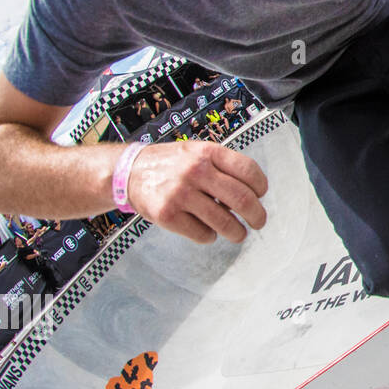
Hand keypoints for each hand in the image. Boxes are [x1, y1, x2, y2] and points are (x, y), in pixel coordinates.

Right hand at [127, 141, 267, 244]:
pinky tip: (208, 231)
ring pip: (224, 221)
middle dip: (256, 215)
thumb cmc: (171, 164)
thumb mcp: (198, 152)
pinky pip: (202, 234)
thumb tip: (253, 194)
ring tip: (238, 233)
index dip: (260, 186)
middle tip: (259, 222)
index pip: (248, 170)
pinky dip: (210, 236)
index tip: (260, 195)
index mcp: (207, 153)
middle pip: (241, 199)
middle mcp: (195, 171)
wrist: (128, 171)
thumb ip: (223, 167)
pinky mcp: (167, 215)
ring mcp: (180, 194)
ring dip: (238, 232)